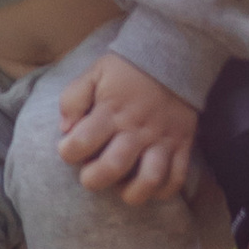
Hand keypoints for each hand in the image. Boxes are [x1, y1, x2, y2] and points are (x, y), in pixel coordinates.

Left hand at [57, 49, 199, 203]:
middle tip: (90, 175)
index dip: (67, 152)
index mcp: (111, 111)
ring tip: (121, 186)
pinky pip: (177, 178)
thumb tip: (66, 129)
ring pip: (149, 180)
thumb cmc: (126, 70)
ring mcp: (162, 139)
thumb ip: (72, 99)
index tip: (68, 149)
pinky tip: (147, 186)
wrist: (171, 55)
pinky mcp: (182, 145)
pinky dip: (163, 191)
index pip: (81, 142)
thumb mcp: (93, 73)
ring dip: (132, 192)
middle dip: (93, 180)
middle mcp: (136, 129)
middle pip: (113, 168)